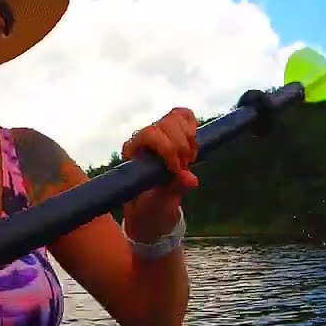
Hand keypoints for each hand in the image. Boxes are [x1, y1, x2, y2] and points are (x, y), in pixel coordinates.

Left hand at [121, 107, 199, 241]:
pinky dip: (192, 127)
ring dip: (188, 138)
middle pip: (165, 123)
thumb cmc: (148, 207)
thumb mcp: (159, 204)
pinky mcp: (171, 131)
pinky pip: (183, 116)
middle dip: (181, 145)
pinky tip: (192, 146)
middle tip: (184, 167)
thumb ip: (172, 191)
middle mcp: (142, 139)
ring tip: (188, 159)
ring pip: (175, 117)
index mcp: (132, 152)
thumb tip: (191, 179)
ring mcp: (157, 133)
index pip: (149, 134)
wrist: (150, 209)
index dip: (168, 148)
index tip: (177, 169)